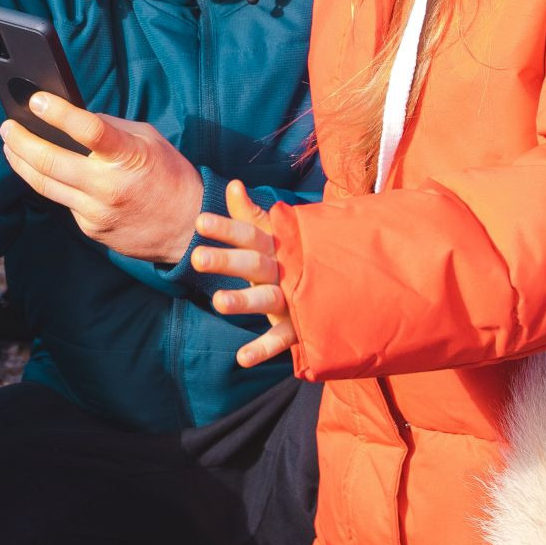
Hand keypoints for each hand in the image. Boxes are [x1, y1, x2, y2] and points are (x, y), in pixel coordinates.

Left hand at [0, 92, 205, 265]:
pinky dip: (50, 183)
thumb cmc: (169, 175)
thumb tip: (71, 117)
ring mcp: (97, 211)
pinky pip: (62, 202)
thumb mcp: (148, 139)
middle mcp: (109, 186)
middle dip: (21, 141)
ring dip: (20, 162)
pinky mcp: (90, 229)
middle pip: (50, 162)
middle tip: (7, 127)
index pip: (88, 130)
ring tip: (10, 145)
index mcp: (128, 156)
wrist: (188, 227)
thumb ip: (110, 128)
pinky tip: (41, 170)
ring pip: (44, 185)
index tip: (35, 100)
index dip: (57, 113)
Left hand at [191, 181, 296, 368]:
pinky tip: (242, 359)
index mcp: (276, 245)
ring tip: (218, 303)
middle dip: (226, 261)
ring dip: (244, 301)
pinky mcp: (301, 324)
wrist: (349, 280)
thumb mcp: (273, 234)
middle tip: (196, 258)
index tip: (199, 222)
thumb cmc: (295, 253)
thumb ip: (248, 214)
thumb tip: (232, 185)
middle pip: (253, 263)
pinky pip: (283, 337)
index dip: (225, 228)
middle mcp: (285, 268)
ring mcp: (294, 296)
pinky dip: (264, 348)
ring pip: (267, 298)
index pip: (248, 233)